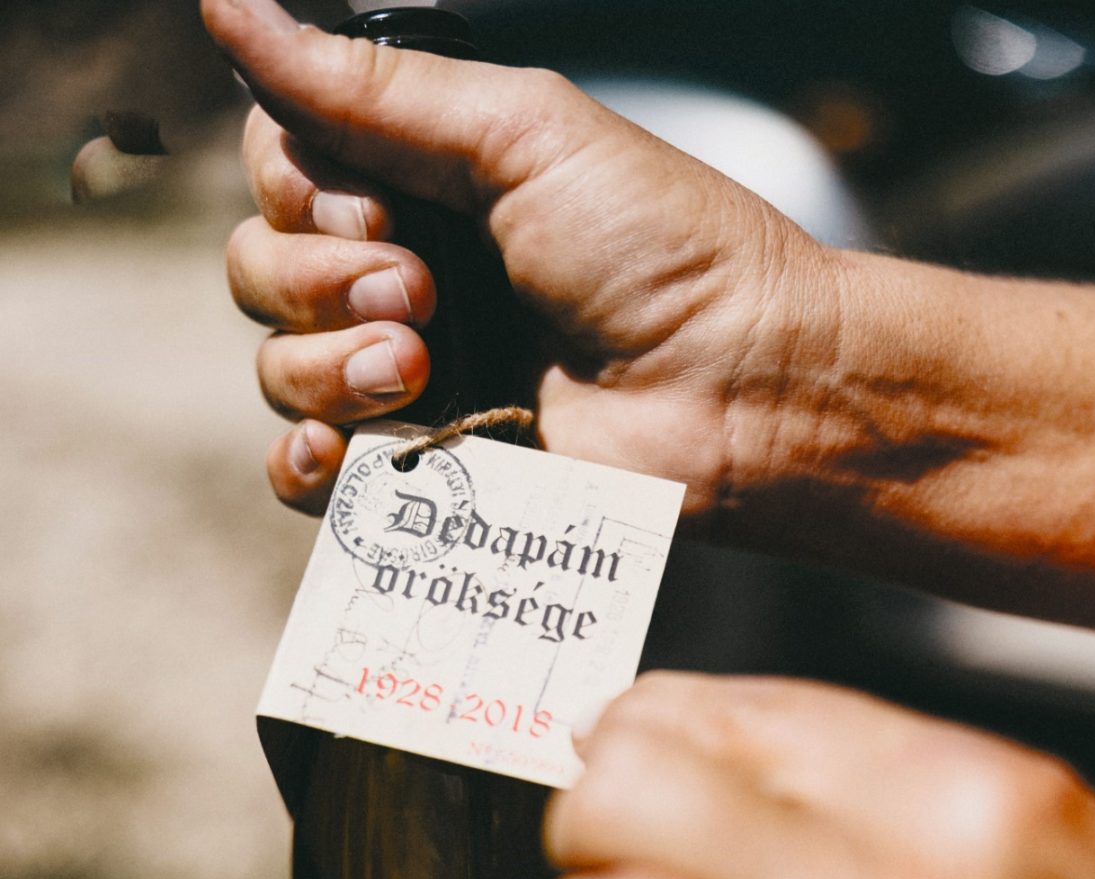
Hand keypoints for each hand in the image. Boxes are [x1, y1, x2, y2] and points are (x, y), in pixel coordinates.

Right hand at [202, 0, 834, 516]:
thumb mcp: (517, 134)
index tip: (385, 211)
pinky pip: (307, 477)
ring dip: (329, 364)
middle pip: (261, 270)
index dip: (301, 194)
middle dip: (322, 280)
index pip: (281, 172)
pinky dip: (305, 463)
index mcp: (423, 187)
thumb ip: (368, 89)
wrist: (737, 390)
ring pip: (279, 370)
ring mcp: (411, 382)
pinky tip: (341, 449)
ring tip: (426, 366)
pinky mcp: (427, 472)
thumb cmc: (657, 248)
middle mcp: (405, 278)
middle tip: (430, 292)